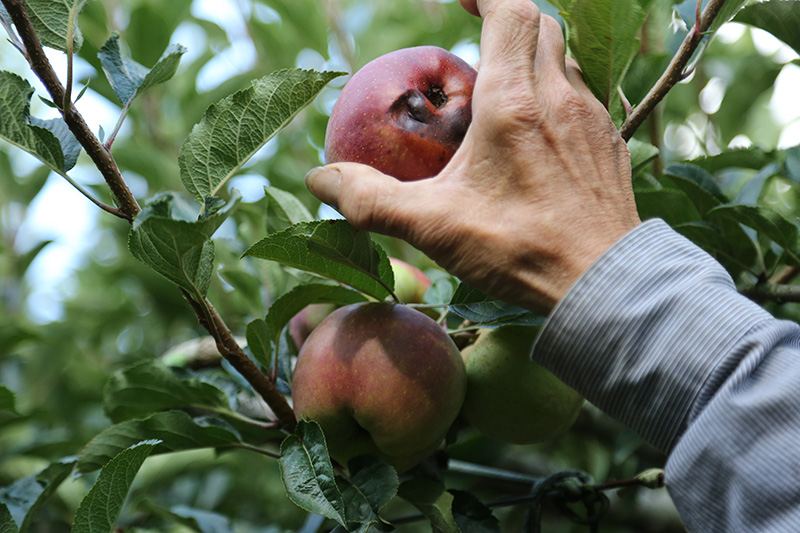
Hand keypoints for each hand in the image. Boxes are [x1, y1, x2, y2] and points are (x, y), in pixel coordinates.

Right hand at [306, 0, 639, 313]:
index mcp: (515, 101)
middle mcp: (561, 96)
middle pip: (543, 24)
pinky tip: (537, 134)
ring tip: (501, 86)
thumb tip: (319, 180)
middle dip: (508, 19)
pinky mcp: (611, 145)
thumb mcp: (435, 228)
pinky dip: (555, 93)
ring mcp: (593, 119)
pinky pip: (583, 96)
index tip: (460, 0)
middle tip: (474, 36)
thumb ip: (372, 202)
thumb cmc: (520, 250)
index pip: (511, 10)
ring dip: (533, 57)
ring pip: (566, 59)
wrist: (605, 285)